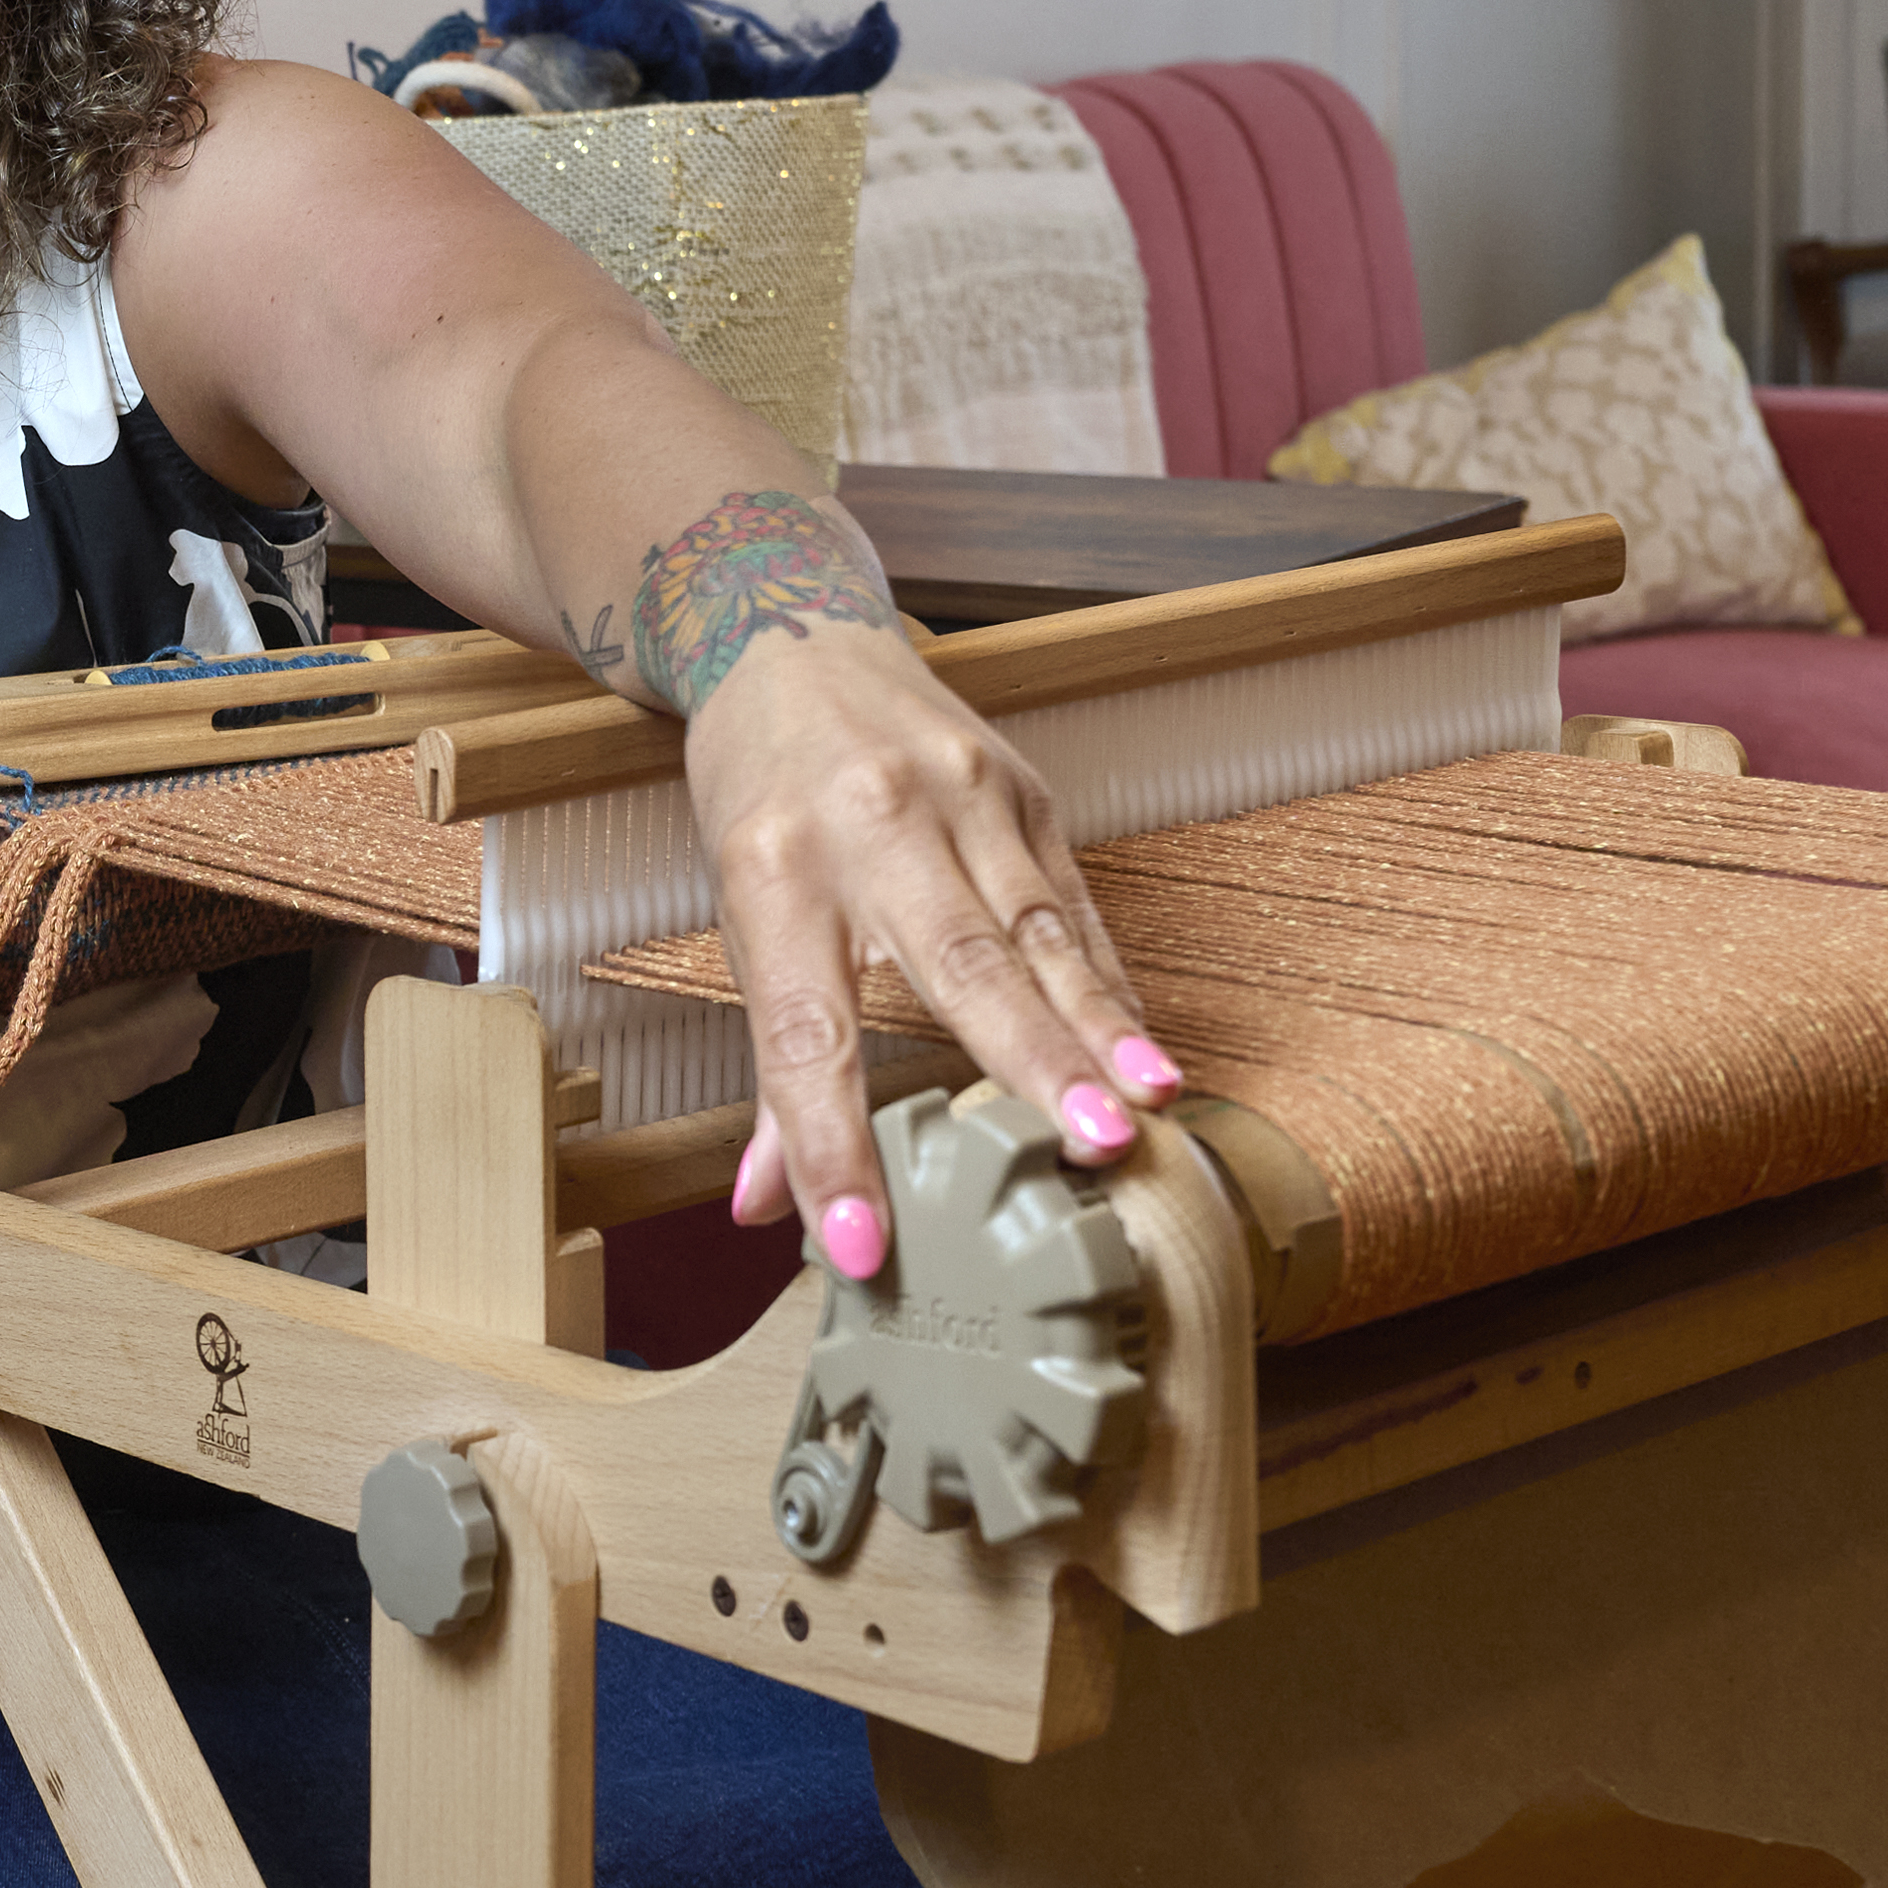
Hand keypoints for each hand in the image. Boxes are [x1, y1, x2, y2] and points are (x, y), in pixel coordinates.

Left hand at [676, 631, 1178, 1277]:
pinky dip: (1108, 983)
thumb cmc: (763, 801)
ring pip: (1040, 930)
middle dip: (1031, 1061)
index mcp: (774, 874)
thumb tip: (767, 1207)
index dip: (830, 1147)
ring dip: (1100, 1024)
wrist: (790, 643)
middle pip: (959, 965)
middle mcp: (871, 828)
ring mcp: (958, 797)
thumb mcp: (737, 915)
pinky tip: (1141, 1047)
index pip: (804, 1037)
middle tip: (1092, 1143)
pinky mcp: (1023, 786)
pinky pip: (1072, 902)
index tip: (864, 1245)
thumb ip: (769, 1065)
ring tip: (1150, 1101)